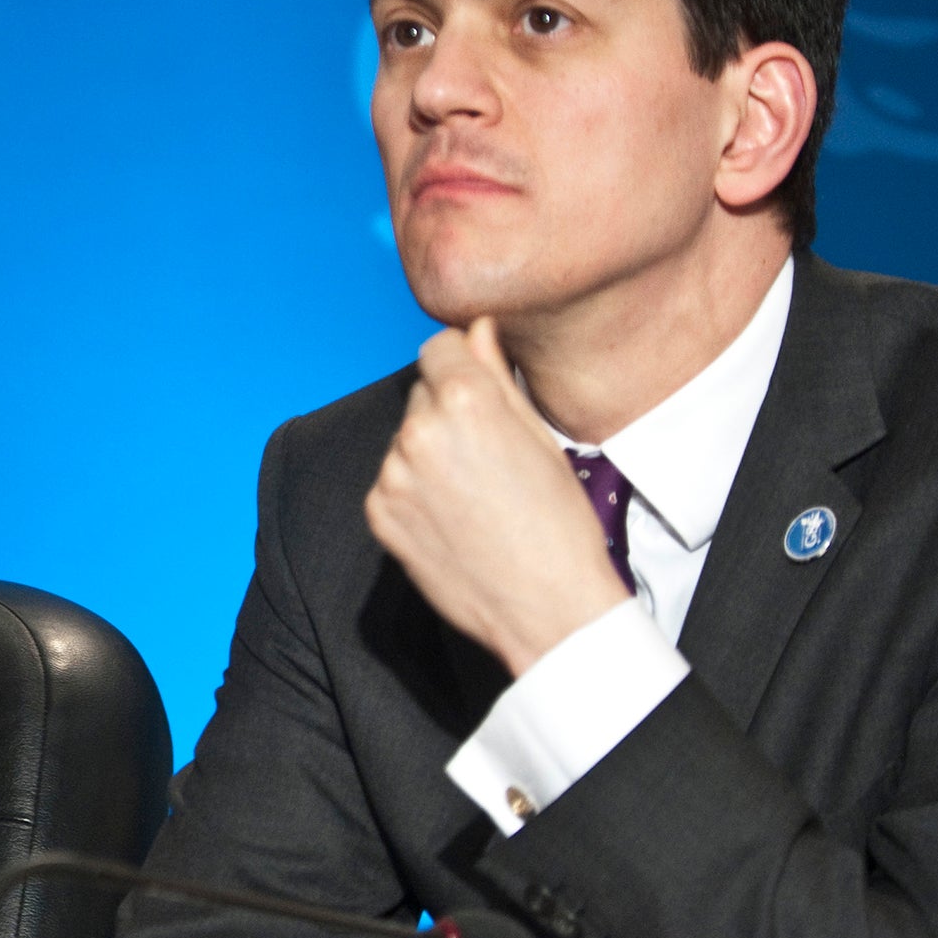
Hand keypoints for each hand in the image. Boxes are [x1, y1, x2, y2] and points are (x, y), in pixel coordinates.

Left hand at [365, 318, 628, 673]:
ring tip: (474, 492)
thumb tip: (478, 328)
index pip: (439, 345)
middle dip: (447, 409)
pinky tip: (453, 517)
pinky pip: (391, 480)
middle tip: (488, 453)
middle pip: (422, 392)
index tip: (477, 384)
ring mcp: (393, 475)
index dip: (461, 361)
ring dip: (429, 451)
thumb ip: (498, 374)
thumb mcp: (539, 437)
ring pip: (405, 437)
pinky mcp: (379, 513)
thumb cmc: (559, 523)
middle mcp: (419, 431)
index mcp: (466, 400)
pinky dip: (413, 490)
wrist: (546, 608)